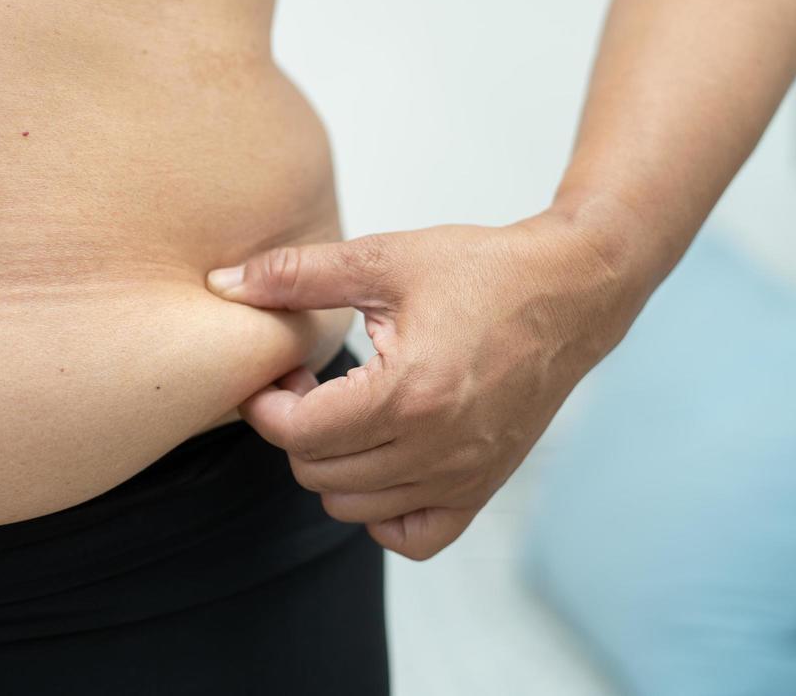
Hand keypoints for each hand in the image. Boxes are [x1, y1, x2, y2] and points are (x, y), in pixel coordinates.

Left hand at [205, 211, 647, 559]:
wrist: (571, 291)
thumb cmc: (482, 271)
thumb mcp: (382, 258)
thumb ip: (295, 276)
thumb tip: (224, 283)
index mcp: (408, 393)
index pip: (299, 434)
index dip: (267, 404)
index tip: (279, 373)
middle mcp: (437, 449)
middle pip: (317, 473)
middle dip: (296, 429)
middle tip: (312, 384)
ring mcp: (463, 477)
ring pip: (352, 508)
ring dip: (332, 465)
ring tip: (346, 411)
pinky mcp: (482, 489)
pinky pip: (411, 537)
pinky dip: (382, 510)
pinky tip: (381, 457)